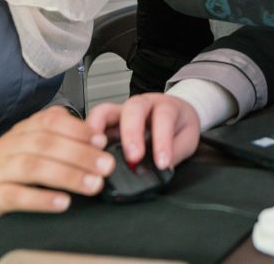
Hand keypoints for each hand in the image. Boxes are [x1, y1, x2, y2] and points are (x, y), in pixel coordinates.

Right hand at [0, 106, 111, 229]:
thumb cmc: (17, 174)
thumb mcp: (38, 151)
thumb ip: (64, 141)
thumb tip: (99, 140)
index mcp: (22, 130)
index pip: (50, 120)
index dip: (78, 129)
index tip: (102, 141)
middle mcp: (8, 145)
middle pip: (46, 143)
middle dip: (81, 154)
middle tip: (106, 167)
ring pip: (33, 167)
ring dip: (68, 175)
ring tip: (93, 185)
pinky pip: (16, 196)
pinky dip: (42, 199)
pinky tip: (63, 202)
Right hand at [86, 93, 200, 170]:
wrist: (177, 112)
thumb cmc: (180, 124)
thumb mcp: (187, 138)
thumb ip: (176, 152)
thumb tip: (163, 168)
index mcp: (165, 106)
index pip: (164, 117)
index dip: (162, 140)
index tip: (162, 162)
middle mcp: (142, 105)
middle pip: (133, 109)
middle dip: (131, 133)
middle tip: (133, 156)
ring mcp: (122, 111)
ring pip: (106, 111)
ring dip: (99, 129)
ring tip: (96, 150)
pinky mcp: (108, 122)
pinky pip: (94, 123)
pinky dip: (87, 135)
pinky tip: (86, 150)